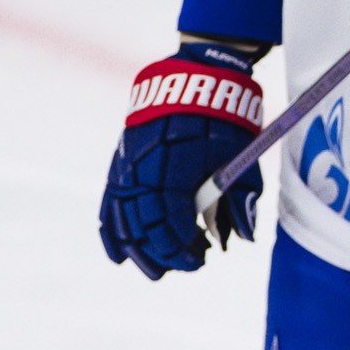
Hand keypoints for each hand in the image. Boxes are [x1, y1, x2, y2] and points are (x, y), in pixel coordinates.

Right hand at [98, 41, 264, 278]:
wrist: (195, 78)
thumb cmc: (225, 121)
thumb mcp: (240, 157)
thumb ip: (240, 199)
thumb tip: (240, 239)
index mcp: (175, 168)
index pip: (171, 221)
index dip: (183, 246)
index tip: (201, 259)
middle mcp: (144, 169)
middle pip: (145, 225)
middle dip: (163, 253)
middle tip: (185, 266)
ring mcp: (127, 166)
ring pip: (122, 219)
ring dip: (137, 249)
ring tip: (154, 271)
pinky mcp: (120, 162)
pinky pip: (109, 202)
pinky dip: (112, 230)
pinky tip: (118, 254)